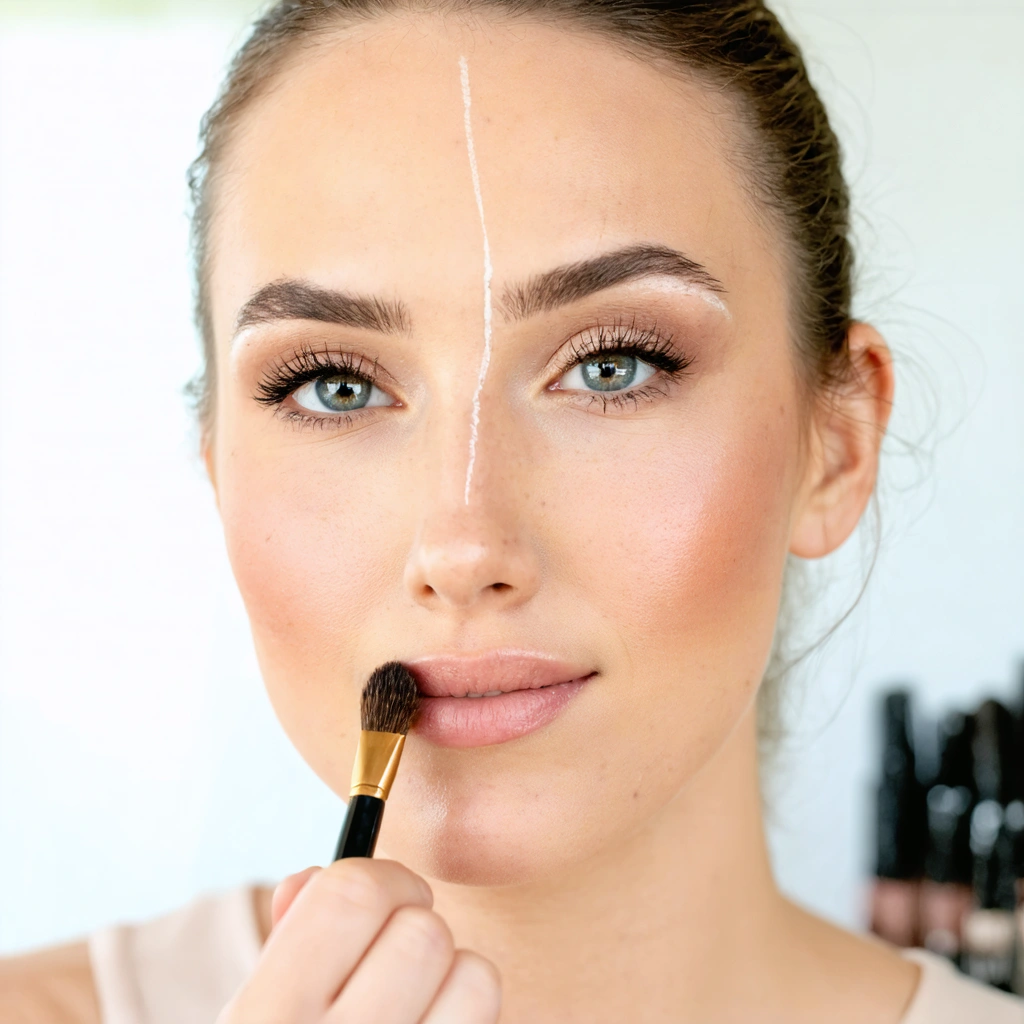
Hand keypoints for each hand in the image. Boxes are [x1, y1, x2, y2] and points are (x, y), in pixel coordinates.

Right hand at [218, 860, 500, 1022]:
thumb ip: (283, 952)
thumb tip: (313, 881)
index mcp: (266, 1020)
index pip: (352, 894)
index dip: (380, 879)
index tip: (386, 895)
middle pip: (425, 932)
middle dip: (416, 930)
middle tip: (398, 957)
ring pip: (478, 979)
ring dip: (456, 981)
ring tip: (418, 1009)